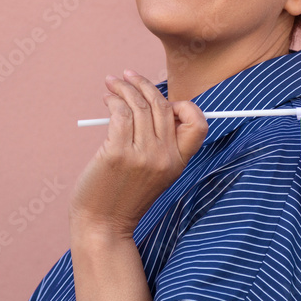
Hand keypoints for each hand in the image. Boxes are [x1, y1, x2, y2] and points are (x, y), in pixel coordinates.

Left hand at [69, 69, 208, 237]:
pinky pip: (121, 114)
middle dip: (144, 84)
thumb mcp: (153, 173)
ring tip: (112, 83)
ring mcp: (143, 156)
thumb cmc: (122, 196)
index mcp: (178, 162)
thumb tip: (150, 104)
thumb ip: (159, 145)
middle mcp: (165, 158)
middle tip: (127, 76)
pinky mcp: (118, 153)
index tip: (163, 99)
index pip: (198, 125)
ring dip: (124, 87)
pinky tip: (107, 99)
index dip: (185, 106)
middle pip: (164, 106)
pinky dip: (113, 100)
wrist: (102, 225)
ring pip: (140, 106)